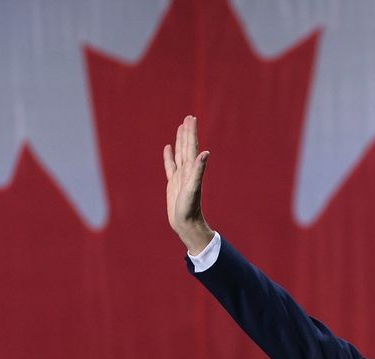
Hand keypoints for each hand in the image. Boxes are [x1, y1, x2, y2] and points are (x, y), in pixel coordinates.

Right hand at [163, 115, 213, 253]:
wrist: (186, 224)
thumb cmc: (190, 208)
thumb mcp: (193, 188)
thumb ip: (199, 170)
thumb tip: (206, 153)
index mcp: (192, 169)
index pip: (192, 146)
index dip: (191, 132)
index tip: (191, 118)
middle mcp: (187, 171)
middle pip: (187, 147)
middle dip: (187, 132)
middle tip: (189, 117)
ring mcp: (180, 176)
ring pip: (179, 154)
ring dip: (180, 140)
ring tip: (180, 127)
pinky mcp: (173, 183)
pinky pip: (170, 166)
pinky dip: (169, 156)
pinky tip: (168, 148)